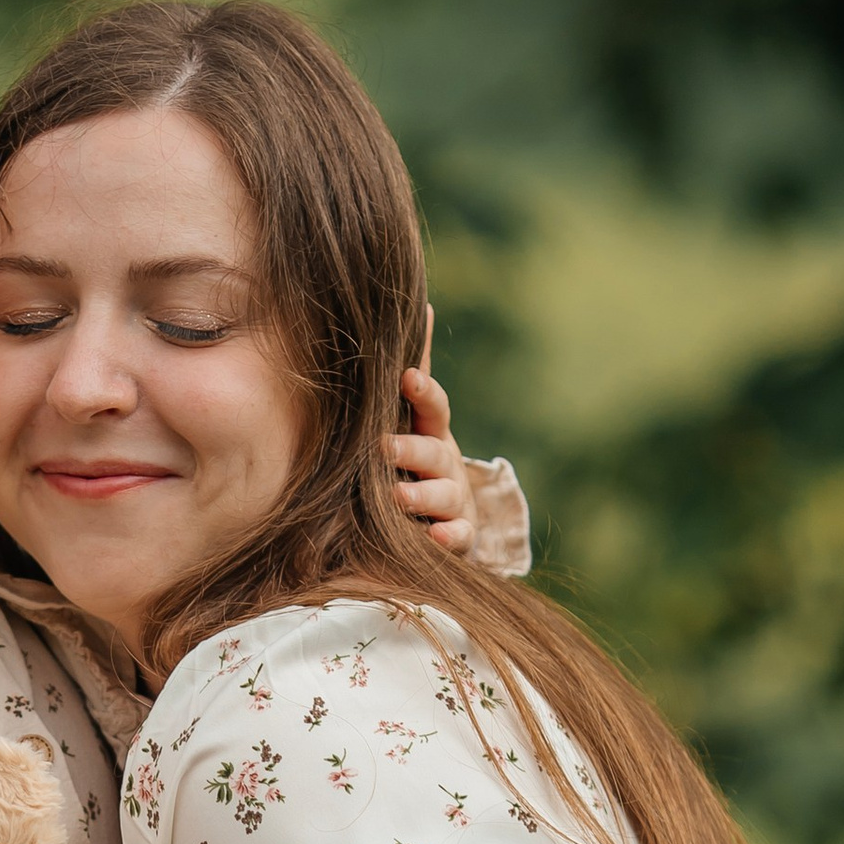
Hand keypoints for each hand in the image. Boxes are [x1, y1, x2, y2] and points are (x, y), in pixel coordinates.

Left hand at [387, 346, 474, 556]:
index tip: (407, 378)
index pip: (432, 405)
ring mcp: (455, 499)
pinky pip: (460, 537)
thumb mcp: (411, 417)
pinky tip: (437, 539)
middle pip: (434, 450)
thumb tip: (419, 304)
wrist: (444, 516)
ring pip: (446, 494)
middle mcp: (445, 461)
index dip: (423, 392)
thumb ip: (412, 373)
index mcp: (430, 430)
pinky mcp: (460, 534)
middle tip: (383, 448)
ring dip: (423, 494)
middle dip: (411, 449)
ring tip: (397, 496)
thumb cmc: (415, 456)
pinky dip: (451, 538)